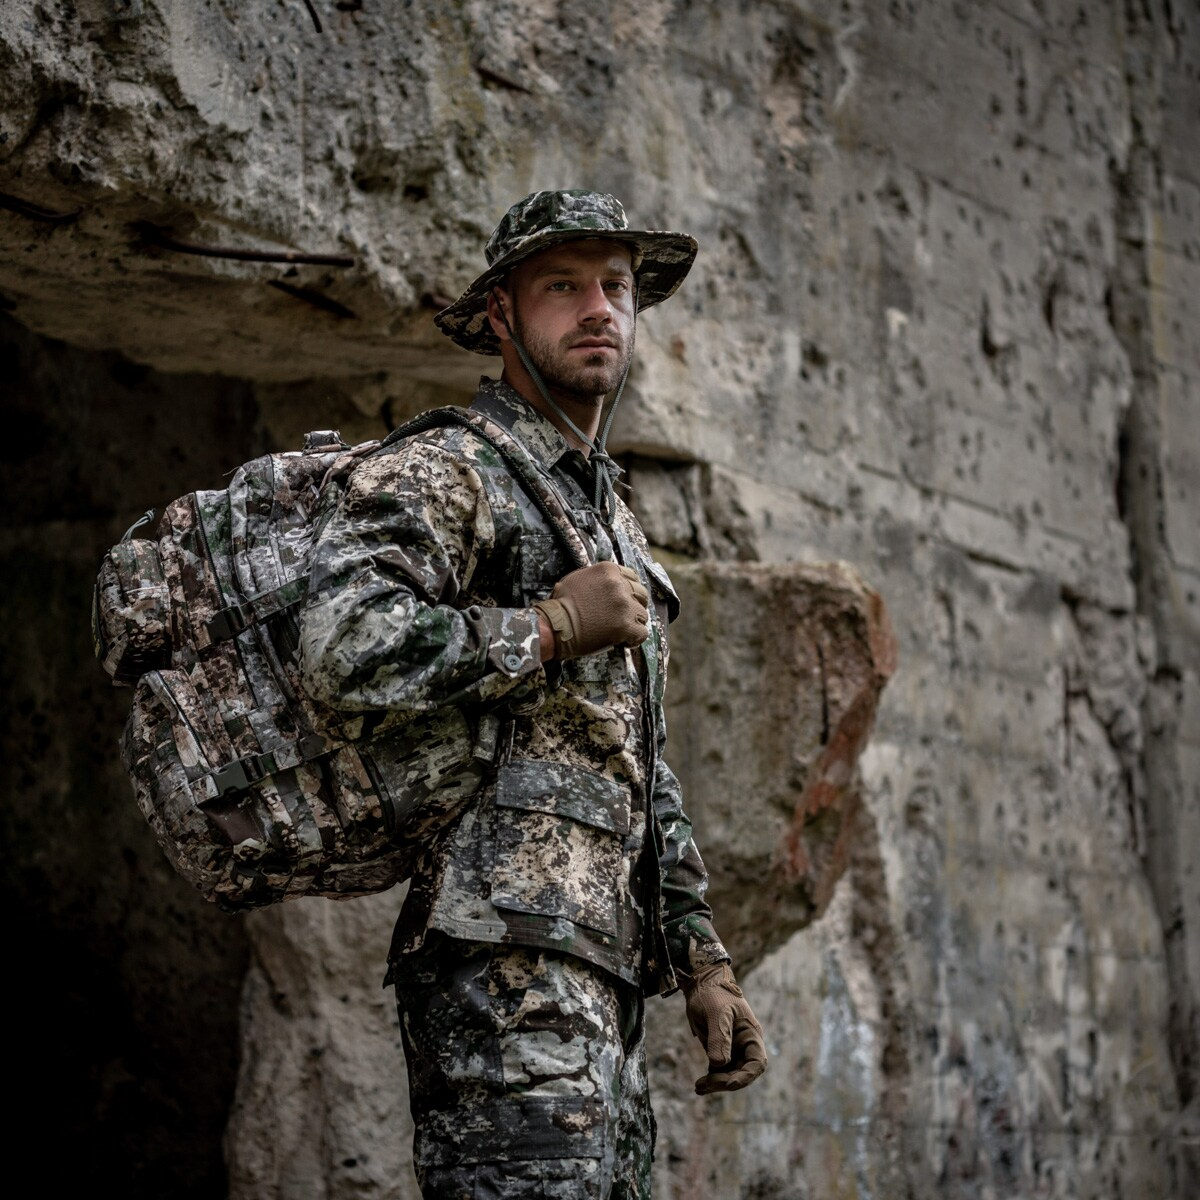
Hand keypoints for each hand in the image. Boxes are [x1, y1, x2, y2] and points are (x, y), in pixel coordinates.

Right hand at [533, 562, 648, 659]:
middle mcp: (619, 585)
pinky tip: (625, 640)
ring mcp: (624, 605)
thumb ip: (599, 577)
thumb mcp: (579, 578)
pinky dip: (635, 638)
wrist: (556, 625)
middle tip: (624, 615)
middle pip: (641, 594)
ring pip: (643, 614)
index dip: (630, 591)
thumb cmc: (562, 604)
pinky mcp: (626, 626)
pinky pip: (642, 632)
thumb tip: (610, 581)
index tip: (625, 599)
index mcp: (609, 571)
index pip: (633, 578)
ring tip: (621, 629)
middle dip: (635, 605)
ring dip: (634, 623)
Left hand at [681, 962, 767, 1094]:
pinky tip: (699, 1086)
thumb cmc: (713, 994)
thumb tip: (720, 1064)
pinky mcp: (719, 1050)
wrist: (700, 984)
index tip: (729, 1082)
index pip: (756, 1063)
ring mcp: (732, 1049)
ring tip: (698, 1087)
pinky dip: (710, 1080)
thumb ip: (719, 1036)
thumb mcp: (716, 1012)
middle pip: (742, 1072)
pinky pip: (718, 1071)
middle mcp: (744, 1045)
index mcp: (751, 1034)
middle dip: (725, 1082)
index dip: (746, 1076)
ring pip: (729, 1074)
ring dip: (716, 1084)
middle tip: (705, 1084)